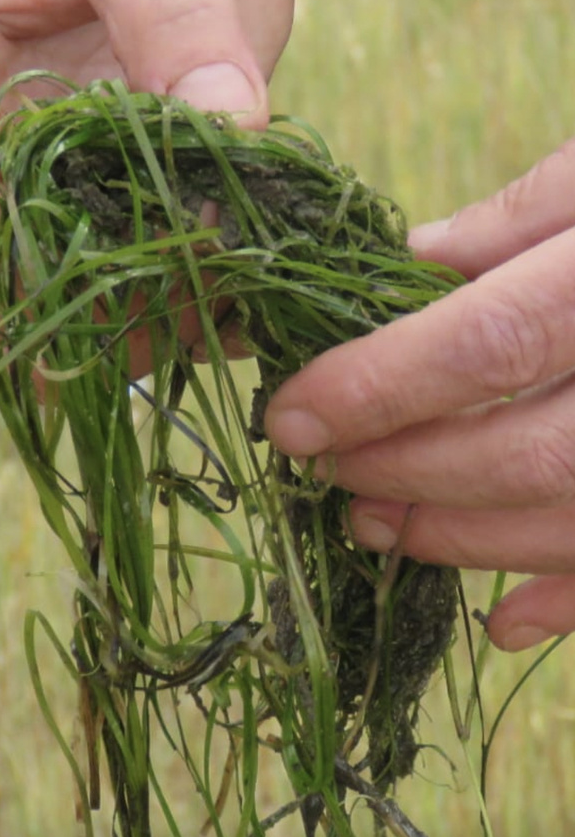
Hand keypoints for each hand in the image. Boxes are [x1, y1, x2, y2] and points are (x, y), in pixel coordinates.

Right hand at [0, 0, 297, 351]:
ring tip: (208, 313)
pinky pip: (133, 276)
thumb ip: (171, 12)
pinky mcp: (126, 194)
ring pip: (51, 298)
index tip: (44, 242)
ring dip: (121, 328)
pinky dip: (177, 306)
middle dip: (54, 305)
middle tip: (155, 308)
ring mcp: (54, 179)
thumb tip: (221, 125)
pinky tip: (235, 304)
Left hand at [265, 137, 574, 651]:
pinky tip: (504, 619)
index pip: (487, 343)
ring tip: (375, 528)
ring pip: (573, 521)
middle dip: (407, 471)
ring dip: (463, 539)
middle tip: (324, 471)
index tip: (290, 416)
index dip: (377, 387)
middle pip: (524, 452)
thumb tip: (408, 263)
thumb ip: (521, 217)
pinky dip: (573, 600)